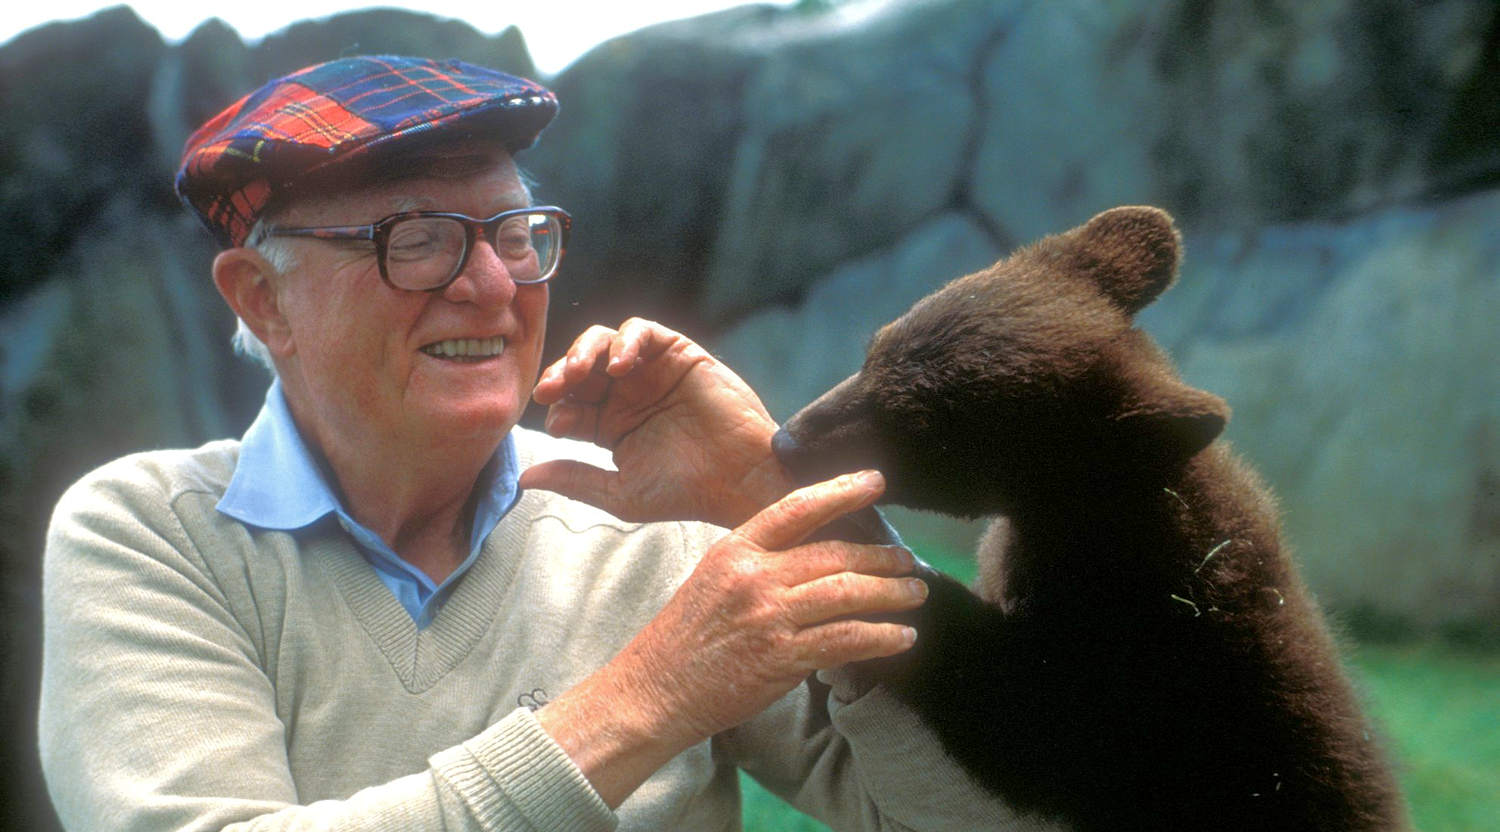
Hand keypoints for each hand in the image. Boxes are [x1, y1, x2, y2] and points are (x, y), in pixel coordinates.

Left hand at [520, 318, 794, 527]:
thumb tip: (524, 476)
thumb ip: (574, 479)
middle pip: (580, 369)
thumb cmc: (684, 493)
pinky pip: (642, 331)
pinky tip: (619, 365)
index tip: (557, 425)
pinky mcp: (678, 354)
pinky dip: (626, 340)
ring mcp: (651, 372)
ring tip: (578, 372)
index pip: (570, 405)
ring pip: (604, 342)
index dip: (557, 409)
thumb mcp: (619, 492)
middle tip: (550, 390)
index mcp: (610, 426)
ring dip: (584, 352)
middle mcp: (627, 395)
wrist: (738, 480)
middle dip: (560, 375)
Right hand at [537, 470, 924, 806]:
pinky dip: (881, 637)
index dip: (841, 490)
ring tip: (916, 593)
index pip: (797, 508)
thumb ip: (759, 563)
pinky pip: (846, 640)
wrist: (654, 691)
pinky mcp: (781, 658)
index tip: (876, 481)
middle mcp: (755, 576)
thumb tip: (815, 558)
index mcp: (736, 549)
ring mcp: (769, 617)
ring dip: (891, 594)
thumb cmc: (684, 638)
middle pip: (834, 554)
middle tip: (908, 559)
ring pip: (848, 593)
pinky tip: (902, 638)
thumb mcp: (712, 579)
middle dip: (881, 556)